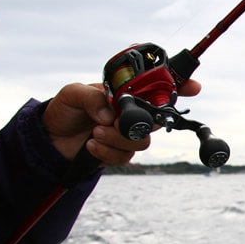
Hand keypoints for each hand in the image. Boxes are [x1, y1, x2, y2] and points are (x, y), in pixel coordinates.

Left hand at [41, 80, 201, 164]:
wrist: (50, 138)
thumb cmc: (64, 109)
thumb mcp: (73, 94)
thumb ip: (91, 98)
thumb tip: (109, 114)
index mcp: (126, 93)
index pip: (158, 88)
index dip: (181, 86)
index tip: (194, 87)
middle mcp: (132, 113)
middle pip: (157, 119)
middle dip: (141, 122)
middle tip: (117, 122)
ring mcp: (127, 134)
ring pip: (142, 141)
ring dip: (118, 139)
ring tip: (95, 132)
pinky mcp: (119, 153)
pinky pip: (126, 157)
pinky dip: (108, 153)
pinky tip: (92, 145)